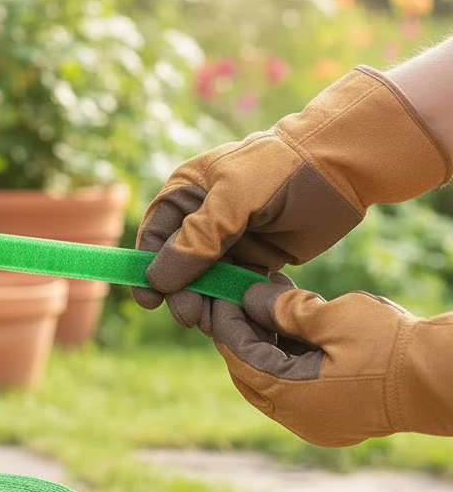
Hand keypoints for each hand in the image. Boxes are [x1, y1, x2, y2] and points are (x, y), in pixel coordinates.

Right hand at [133, 67, 449, 332]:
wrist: (341, 167)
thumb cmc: (281, 170)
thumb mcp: (234, 198)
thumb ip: (198, 237)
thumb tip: (157, 278)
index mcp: (188, 191)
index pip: (157, 234)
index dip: (149, 267)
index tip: (149, 299)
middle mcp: (204, 217)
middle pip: (180, 263)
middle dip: (181, 292)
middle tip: (189, 317)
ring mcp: (231, 239)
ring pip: (208, 280)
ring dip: (207, 303)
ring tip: (214, 324)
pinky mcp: (258, 258)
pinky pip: (238, 287)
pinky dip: (236, 304)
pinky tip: (239, 319)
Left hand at [211, 273, 452, 446]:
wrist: (446, 378)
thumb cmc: (391, 347)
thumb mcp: (331, 318)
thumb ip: (282, 310)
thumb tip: (247, 297)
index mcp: (291, 398)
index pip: (239, 356)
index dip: (227, 319)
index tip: (223, 288)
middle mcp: (299, 418)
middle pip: (248, 371)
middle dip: (241, 330)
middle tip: (240, 293)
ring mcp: (318, 420)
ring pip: (272, 377)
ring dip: (265, 339)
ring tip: (269, 296)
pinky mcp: (336, 414)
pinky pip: (296, 383)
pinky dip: (287, 353)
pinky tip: (291, 319)